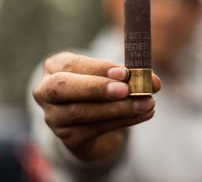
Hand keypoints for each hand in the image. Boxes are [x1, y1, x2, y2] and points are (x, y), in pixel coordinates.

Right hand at [33, 52, 160, 161]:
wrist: (92, 119)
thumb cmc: (100, 86)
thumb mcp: (108, 74)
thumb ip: (128, 74)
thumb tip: (154, 82)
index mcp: (54, 67)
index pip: (73, 64)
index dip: (99, 68)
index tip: (125, 72)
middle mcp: (46, 91)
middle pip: (64, 88)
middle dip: (97, 88)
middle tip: (127, 89)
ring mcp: (54, 117)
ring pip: (82, 112)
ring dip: (119, 108)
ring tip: (147, 103)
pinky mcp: (69, 138)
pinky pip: (97, 129)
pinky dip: (124, 120)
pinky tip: (144, 114)